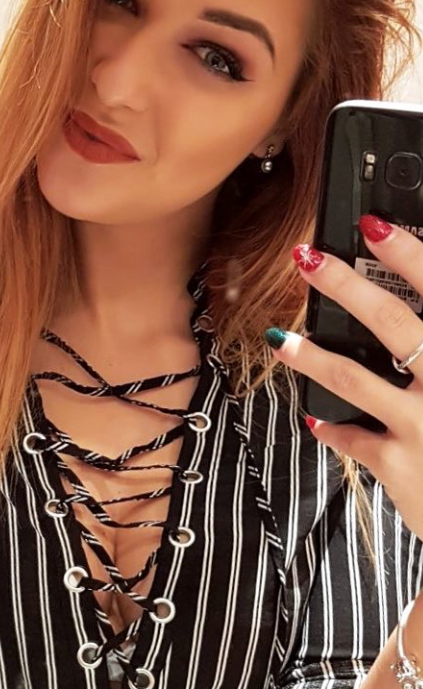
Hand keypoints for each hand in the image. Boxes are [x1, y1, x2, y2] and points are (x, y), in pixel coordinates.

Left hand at [265, 216, 422, 541]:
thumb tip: (407, 332)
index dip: (408, 253)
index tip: (374, 225)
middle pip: (391, 322)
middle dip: (344, 285)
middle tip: (309, 259)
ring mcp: (422, 424)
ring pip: (353, 379)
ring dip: (311, 355)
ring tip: (280, 339)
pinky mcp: (398, 464)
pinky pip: (352, 438)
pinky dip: (333, 426)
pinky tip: (317, 417)